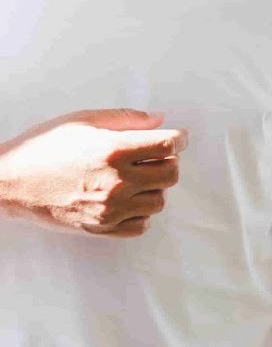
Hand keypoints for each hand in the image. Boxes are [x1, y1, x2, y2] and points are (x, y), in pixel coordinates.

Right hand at [0, 108, 186, 237]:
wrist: (10, 182)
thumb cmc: (42, 148)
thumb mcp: (81, 121)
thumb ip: (125, 119)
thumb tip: (159, 120)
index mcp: (112, 151)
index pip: (167, 146)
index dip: (179, 139)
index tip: (179, 138)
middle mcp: (116, 182)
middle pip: (171, 175)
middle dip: (168, 162)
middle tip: (154, 156)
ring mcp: (112, 209)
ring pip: (159, 201)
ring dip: (154, 187)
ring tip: (134, 177)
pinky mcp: (105, 227)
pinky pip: (143, 224)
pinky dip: (141, 211)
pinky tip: (126, 198)